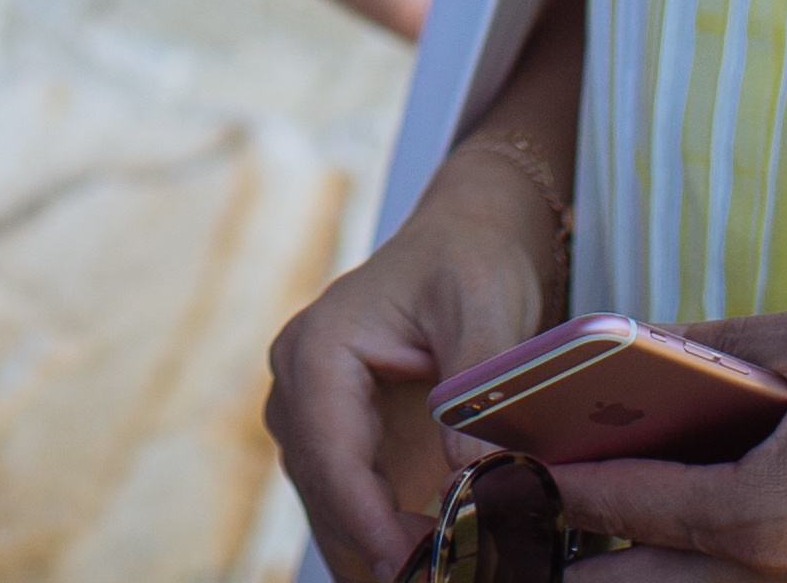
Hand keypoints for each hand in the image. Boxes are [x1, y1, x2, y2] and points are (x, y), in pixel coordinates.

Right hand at [266, 135, 566, 579]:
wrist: (466, 238)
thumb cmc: (471, 260)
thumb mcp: (487, 308)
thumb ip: (475, 391)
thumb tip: (473, 481)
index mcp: (319, 349)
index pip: (332, 452)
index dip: (367, 518)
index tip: (408, 563)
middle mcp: (300, 386)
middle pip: (325, 491)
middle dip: (374, 547)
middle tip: (439, 577)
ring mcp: (315, 417)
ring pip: (332, 509)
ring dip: (377, 551)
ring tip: (439, 573)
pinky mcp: (345, 440)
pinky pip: (353, 504)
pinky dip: (384, 539)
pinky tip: (424, 564)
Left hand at [548, 305, 786, 579]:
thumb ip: (726, 348)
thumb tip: (649, 349)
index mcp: (759, 522)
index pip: (618, 507)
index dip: (549, 478)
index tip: (496, 454)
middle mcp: (772, 577)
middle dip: (572, 554)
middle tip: (530, 506)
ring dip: (631, 558)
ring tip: (587, 511)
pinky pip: (731, 581)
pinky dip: (687, 555)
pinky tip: (678, 506)